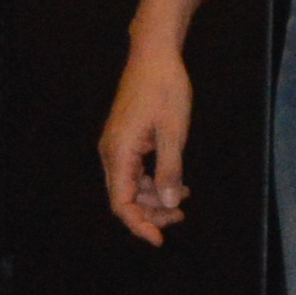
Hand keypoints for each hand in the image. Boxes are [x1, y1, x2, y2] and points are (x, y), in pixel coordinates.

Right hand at [99, 45, 193, 242]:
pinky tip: (176, 183)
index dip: (139, 224)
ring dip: (154, 198)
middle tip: (181, 216)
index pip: (121, 203)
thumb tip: (169, 202)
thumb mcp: (174, 132)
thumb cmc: (164, 88)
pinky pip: (136, 171)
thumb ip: (170, 170)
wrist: (154, 55)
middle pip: (125, 197)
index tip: (159, 240)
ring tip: (183, 201)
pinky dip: (154, 181)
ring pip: (131, 186)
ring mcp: (118, 145)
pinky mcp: (127, 139)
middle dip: (151, 212)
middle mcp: (112, 152)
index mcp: (118, 153)